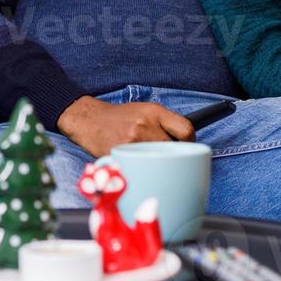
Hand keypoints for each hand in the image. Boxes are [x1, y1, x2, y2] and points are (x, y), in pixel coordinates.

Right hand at [56, 96, 192, 158]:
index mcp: (154, 111)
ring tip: (151, 162)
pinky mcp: (122, 155)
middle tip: (167, 158)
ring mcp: (133, 141)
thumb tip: (186, 142)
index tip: (186, 146)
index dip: (190, 141)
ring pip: (160, 162)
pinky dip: (143, 170)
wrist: (90, 120)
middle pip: (174, 148)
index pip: (186, 129)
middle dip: (173, 155)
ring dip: (159, 165)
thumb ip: (164, 123)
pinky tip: (138, 166)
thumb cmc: (120, 117)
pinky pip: (142, 168)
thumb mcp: (144, 110)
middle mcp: (145, 125)